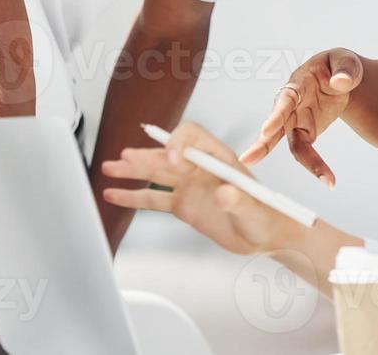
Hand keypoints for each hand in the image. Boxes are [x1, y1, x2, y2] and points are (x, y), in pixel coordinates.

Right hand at [99, 121, 302, 256]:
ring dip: (132, 170)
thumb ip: (241, 202)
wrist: (266, 237)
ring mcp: (189, 184)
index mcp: (219, 159)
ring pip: (155, 173)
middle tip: (125, 158)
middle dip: (146, 156)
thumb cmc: (268, 219)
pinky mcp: (181, 203)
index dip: (179, 145)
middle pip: (167, 154)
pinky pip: (152, 198)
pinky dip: (132, 196)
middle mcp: (200, 167)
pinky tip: (113, 194)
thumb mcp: (256, 212)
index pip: (193, 139)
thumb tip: (226, 192)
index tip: (172, 162)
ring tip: (109, 168)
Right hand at [240, 48, 363, 184]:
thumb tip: (340, 83)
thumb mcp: (346, 61)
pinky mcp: (305, 132)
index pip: (286, 99)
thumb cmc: (338, 66)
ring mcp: (296, 119)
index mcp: (299, 82)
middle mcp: (292, 103)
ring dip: (301, 162)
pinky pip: (306, 151)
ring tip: (319, 182)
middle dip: (262, 143)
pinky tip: (329, 180)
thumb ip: (345, 70)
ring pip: (289, 143)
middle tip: (247, 159)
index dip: (276, 114)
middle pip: (275, 125)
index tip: (266, 129)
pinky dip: (316, 166)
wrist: (341, 79)